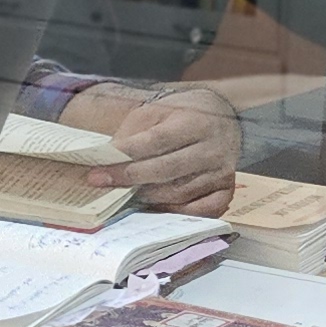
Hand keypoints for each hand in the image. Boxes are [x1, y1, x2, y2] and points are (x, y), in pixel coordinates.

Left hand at [90, 85, 239, 215]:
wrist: (221, 118)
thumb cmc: (180, 116)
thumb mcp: (154, 113)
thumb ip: (131, 135)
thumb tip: (105, 161)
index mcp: (194, 122)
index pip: (156, 142)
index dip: (125, 158)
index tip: (97, 171)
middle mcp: (212, 149)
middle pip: (167, 170)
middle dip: (130, 179)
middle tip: (103, 185)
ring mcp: (222, 172)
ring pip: (180, 193)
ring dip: (148, 198)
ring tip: (124, 195)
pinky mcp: (227, 191)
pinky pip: (202, 211)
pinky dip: (177, 213)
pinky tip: (157, 207)